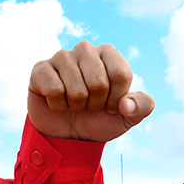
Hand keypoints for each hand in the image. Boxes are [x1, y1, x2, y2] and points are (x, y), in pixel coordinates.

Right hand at [28, 41, 153, 140]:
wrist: (68, 134)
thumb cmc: (99, 119)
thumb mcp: (128, 117)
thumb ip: (142, 107)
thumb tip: (126, 104)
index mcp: (109, 53)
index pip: (120, 74)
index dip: (116, 98)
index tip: (110, 104)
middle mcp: (86, 49)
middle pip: (98, 82)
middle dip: (96, 103)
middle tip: (89, 104)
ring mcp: (62, 57)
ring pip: (76, 89)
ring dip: (76, 106)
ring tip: (74, 102)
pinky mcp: (40, 69)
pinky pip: (54, 90)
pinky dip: (58, 105)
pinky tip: (57, 101)